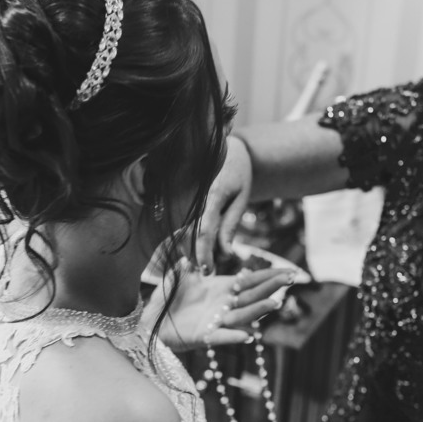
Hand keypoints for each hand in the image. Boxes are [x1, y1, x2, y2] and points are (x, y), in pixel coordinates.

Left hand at [146, 261, 296, 351]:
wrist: (152, 322)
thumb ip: (191, 264)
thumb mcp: (179, 276)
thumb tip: (192, 253)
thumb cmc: (167, 299)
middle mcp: (224, 304)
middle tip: (290, 280)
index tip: (290, 271)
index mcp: (221, 288)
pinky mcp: (205, 337)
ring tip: (274, 304)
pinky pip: (222, 337)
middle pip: (253, 295)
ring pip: (243, 315)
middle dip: (272, 287)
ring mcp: (217, 321)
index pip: (251, 280)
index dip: (270, 276)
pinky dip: (233, 336)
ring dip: (258, 310)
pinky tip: (247, 336)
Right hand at [194, 135, 253, 273]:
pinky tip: (193, 249)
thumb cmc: (238, 174)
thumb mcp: (241, 198)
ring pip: (181, 231)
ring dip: (188, 250)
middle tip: (205, 272)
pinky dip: (186, 239)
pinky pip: (181, 224)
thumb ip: (231, 224)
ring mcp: (185, 197)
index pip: (204, 229)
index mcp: (211, 195)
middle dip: (195, 255)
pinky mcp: (182, 200)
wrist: (226, 148)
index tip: (206, 270)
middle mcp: (193, 196)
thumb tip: (225, 253)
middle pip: (188, 234)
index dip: (203, 252)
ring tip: (199, 264)